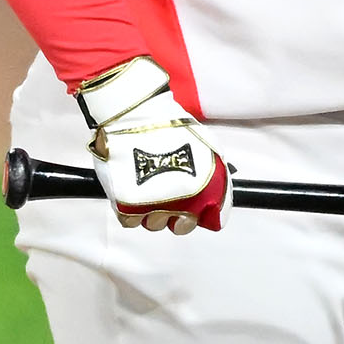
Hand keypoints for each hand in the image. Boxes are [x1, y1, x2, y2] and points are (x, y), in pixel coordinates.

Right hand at [75, 56, 231, 233]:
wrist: (136, 116)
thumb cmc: (171, 125)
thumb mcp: (207, 145)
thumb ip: (216, 171)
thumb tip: (217, 191)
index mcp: (205, 186)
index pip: (215, 218)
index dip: (207, 213)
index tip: (201, 206)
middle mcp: (181, 200)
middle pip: (184, 227)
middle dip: (181, 217)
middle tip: (173, 199)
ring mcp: (153, 204)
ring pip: (156, 224)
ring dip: (154, 210)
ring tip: (150, 186)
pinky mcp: (126, 205)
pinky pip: (131, 221)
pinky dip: (131, 211)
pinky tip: (134, 191)